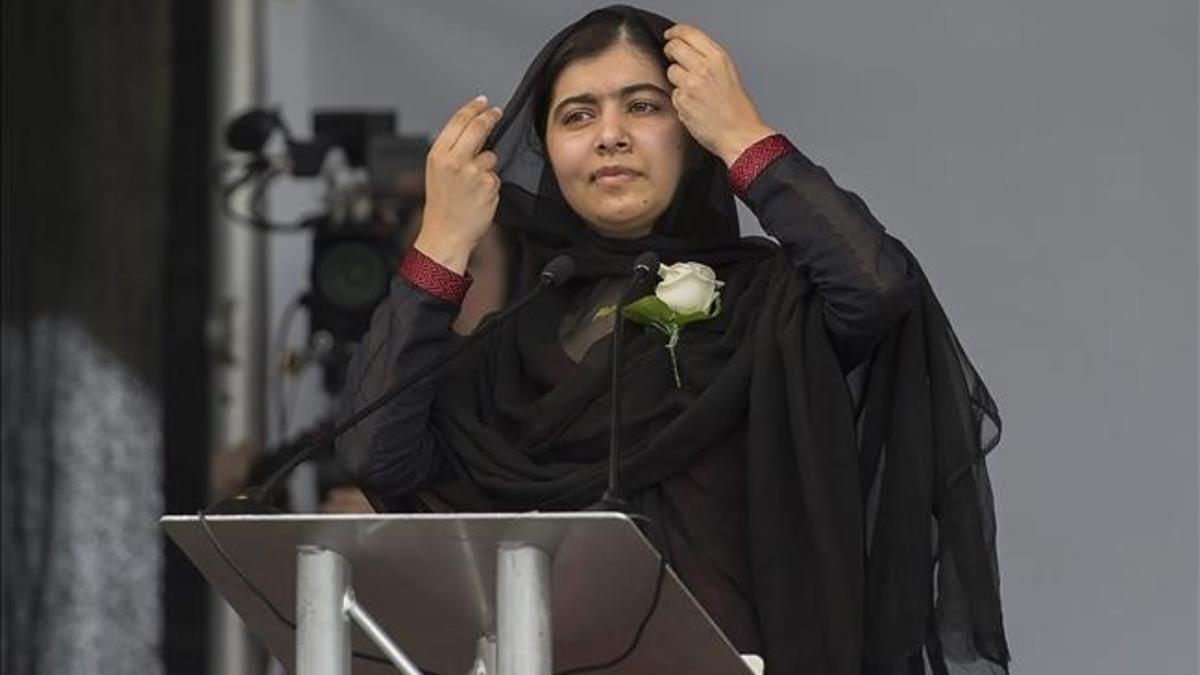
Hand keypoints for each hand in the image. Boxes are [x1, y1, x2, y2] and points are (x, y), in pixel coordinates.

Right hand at [415, 95, 502, 273]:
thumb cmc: (442, 206)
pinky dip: (491, 184)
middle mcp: (455, 161)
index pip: (459, 121)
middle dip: (491, 117)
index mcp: (438, 155)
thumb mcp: (437, 172)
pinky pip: (496, 176)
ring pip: (491, 156)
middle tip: (497, 113)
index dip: (474, 108)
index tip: (484, 102)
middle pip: (479, 128)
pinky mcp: (488, 185)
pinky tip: (479, 196)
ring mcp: (473, 172)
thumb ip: (452, 151)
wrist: (445, 234)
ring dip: (487, 165)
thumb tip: (473, 130)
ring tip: (472, 185)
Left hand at [663, 24, 775, 166]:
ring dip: (677, 79)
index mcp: (717, 57)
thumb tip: (687, 50)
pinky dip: (680, 99)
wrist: (739, 134)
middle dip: (671, 51)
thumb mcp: (729, 72)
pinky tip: (694, 107)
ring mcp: (691, 85)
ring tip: (693, 91)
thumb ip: (708, 58)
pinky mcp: (682, 101)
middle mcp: (703, 68)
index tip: (671, 35)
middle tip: (673, 58)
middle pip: (673, 47)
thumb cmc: (737, 108)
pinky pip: (673, 94)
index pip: (688, 33)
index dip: (675, 32)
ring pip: (671, 71)